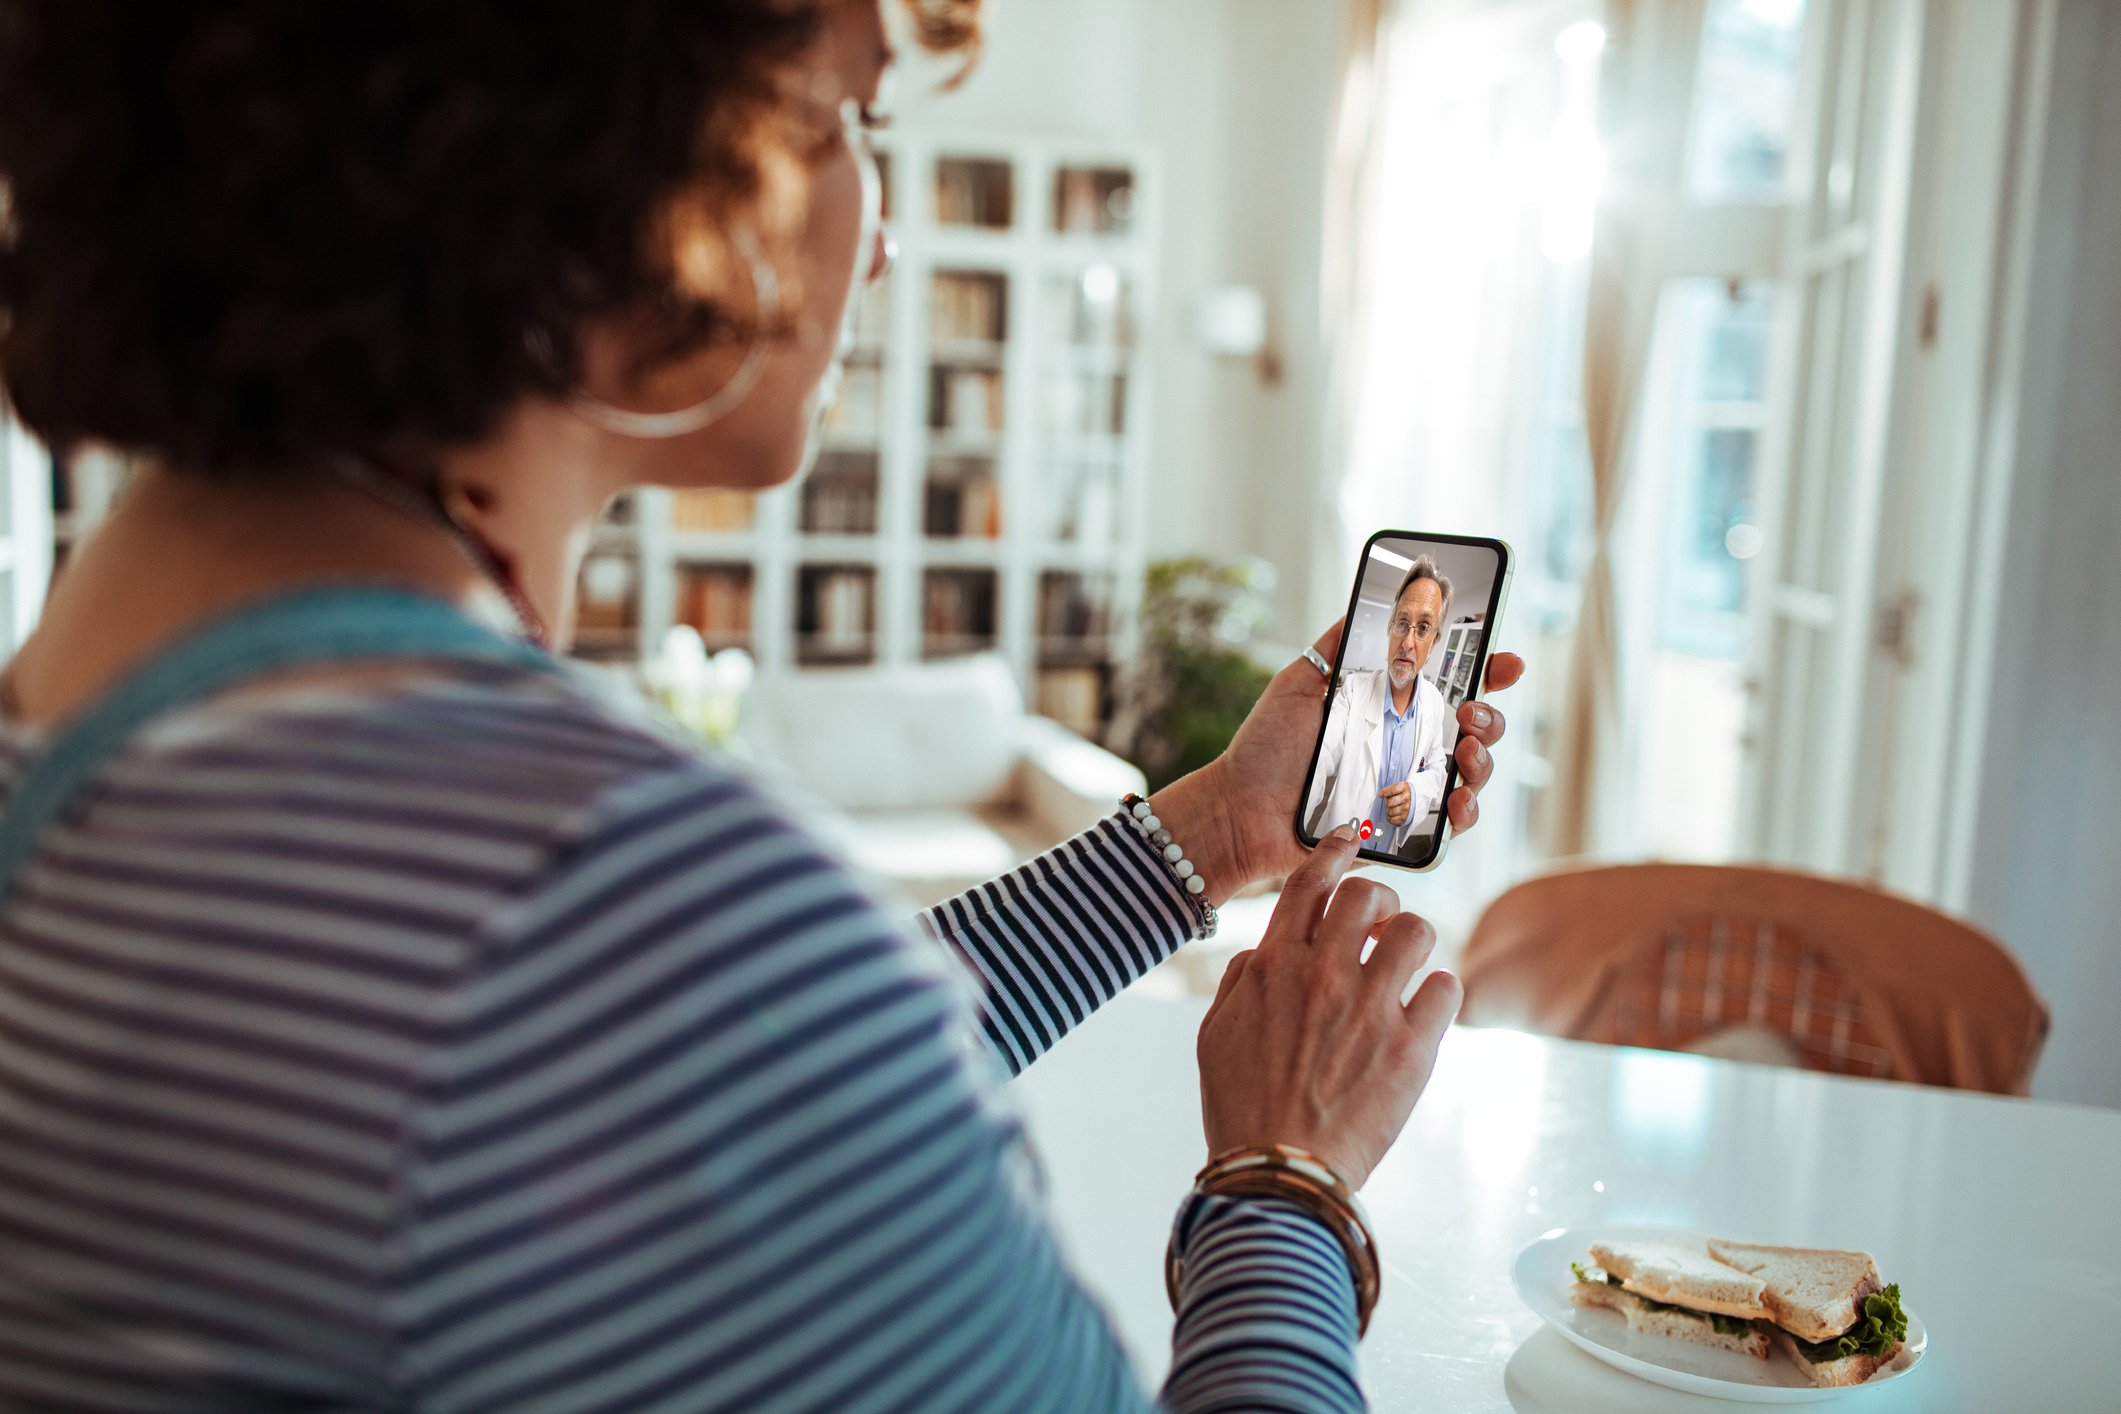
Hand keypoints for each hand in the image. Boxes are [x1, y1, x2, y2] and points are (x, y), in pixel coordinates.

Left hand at [1150, 620, 1524, 900]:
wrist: (1240, 808)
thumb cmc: (1267, 748)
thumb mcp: (1300, 683)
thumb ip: (1336, 646)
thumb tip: (1366, 599)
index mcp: (1390, 709)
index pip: (1451, 687)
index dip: (1487, 673)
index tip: (1506, 661)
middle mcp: (1406, 747)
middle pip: (1474, 730)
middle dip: (1490, 718)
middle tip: (1472, 713)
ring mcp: (1408, 788)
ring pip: (1471, 775)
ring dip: (1483, 761)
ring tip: (1466, 751)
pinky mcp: (1402, 830)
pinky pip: (1448, 825)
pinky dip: (1464, 812)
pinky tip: (1458, 799)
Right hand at [1196, 827, 1462, 1186]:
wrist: (1279, 1174)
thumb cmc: (1242, 1108)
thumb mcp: (1215, 1035)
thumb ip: (1241, 980)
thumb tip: (1265, 950)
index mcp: (1274, 966)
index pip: (1310, 882)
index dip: (1335, 851)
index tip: (1351, 839)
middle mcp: (1325, 975)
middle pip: (1370, 895)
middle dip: (1380, 902)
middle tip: (1379, 927)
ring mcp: (1373, 1009)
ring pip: (1418, 931)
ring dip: (1414, 942)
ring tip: (1406, 968)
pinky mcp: (1414, 1048)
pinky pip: (1449, 987)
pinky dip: (1442, 991)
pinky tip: (1427, 1009)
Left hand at [1377, 781, 1411, 825]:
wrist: (1410, 799)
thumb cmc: (1400, 792)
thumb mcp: (1395, 786)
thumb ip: (1388, 789)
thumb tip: (1380, 795)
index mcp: (1404, 787)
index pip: (1393, 790)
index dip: (1385, 793)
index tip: (1380, 795)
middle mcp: (1406, 798)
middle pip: (1390, 802)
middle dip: (1387, 803)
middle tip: (1389, 802)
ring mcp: (1407, 808)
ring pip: (1391, 812)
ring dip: (1388, 811)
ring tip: (1391, 808)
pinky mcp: (1405, 817)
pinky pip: (1392, 820)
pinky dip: (1389, 818)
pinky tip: (1391, 814)